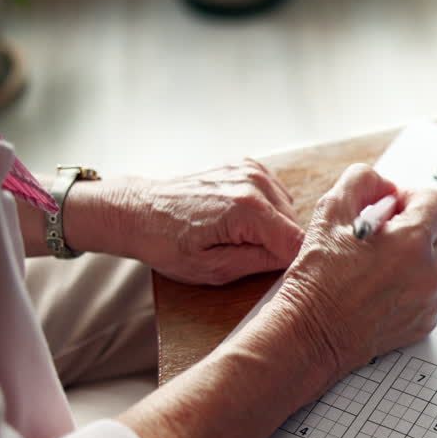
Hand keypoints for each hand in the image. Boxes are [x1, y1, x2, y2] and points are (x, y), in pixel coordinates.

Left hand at [71, 160, 305, 284]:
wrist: (139, 210)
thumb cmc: (167, 242)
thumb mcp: (212, 269)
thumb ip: (259, 264)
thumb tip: (291, 260)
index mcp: (247, 209)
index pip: (297, 242)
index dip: (290, 262)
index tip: (275, 271)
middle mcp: (254, 183)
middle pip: (294, 225)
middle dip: (279, 245)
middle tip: (246, 254)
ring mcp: (251, 170)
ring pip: (288, 210)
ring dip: (272, 228)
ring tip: (239, 235)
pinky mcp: (247, 166)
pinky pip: (276, 196)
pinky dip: (265, 211)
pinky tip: (240, 219)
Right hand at [270, 164, 436, 382]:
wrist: (311, 335)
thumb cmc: (317, 278)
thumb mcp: (330, 212)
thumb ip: (362, 181)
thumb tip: (385, 186)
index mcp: (413, 242)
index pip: (436, 201)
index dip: (411, 199)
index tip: (389, 209)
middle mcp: (430, 272)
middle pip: (435, 232)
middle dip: (408, 228)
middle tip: (373, 240)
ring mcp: (430, 300)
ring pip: (430, 263)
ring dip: (408, 258)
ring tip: (370, 269)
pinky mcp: (424, 322)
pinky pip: (425, 292)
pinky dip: (407, 286)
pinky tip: (376, 291)